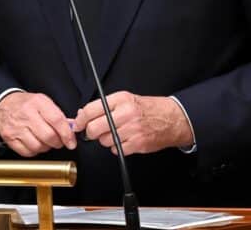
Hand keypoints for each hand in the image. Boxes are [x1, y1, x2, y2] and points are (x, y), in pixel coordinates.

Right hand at [0, 92, 76, 156]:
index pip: (57, 120)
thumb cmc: (26, 104)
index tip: (71, 141)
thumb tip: (72, 128)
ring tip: (45, 141)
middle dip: (58, 142)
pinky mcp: (9, 138)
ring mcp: (16, 127)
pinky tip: (35, 143)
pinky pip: (27, 152)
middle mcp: (26, 114)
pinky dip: (34, 151)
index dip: (67, 134)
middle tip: (59, 141)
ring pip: (38, 146)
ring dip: (46, 147)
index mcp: (38, 102)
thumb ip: (58, 115)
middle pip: (48, 136)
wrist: (4, 106)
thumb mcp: (43, 102)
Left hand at [74, 92, 193, 155]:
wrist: (173, 119)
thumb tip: (82, 114)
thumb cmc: (149, 109)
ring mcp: (132, 129)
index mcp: (121, 99)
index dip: (80, 120)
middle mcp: (126, 113)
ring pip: (104, 141)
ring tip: (118, 133)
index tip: (78, 124)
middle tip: (96, 131)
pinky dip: (117, 147)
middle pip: (94, 128)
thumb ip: (105, 106)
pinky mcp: (137, 143)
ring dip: (107, 140)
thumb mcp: (127, 100)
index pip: (91, 109)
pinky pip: (116, 150)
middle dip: (91, 133)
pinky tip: (126, 140)